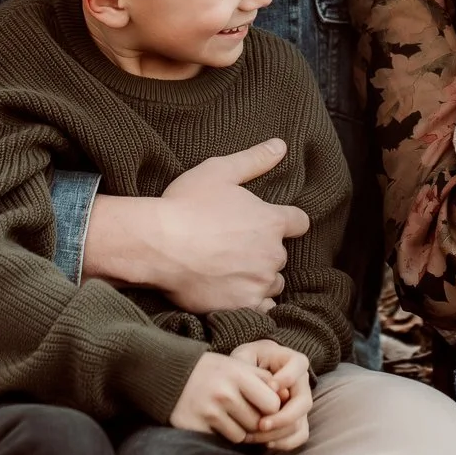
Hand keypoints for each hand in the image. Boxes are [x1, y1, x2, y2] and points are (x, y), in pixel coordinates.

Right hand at [97, 140, 307, 312]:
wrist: (156, 244)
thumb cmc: (185, 205)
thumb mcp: (219, 171)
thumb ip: (254, 160)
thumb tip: (281, 145)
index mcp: (271, 221)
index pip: (299, 222)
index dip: (287, 222)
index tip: (268, 224)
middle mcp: (272, 253)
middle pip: (280, 255)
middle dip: (263, 252)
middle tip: (233, 247)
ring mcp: (259, 283)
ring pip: (271, 283)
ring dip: (257, 279)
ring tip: (228, 271)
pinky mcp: (243, 307)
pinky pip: (261, 309)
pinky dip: (251, 304)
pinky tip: (231, 294)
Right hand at [171, 350, 286, 442]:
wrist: (169, 374)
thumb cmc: (212, 371)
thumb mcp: (238, 366)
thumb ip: (264, 380)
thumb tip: (287, 398)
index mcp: (237, 375)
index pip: (273, 404)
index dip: (272, 408)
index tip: (264, 405)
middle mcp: (224, 393)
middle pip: (259, 423)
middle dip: (257, 422)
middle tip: (246, 412)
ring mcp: (209, 411)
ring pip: (243, 435)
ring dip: (242, 430)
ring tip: (230, 415)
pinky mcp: (196, 426)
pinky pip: (225, 440)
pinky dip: (225, 435)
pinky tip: (217, 422)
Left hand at [231, 339, 313, 450]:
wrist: (250, 373)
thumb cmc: (248, 362)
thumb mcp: (245, 356)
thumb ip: (250, 364)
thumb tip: (266, 386)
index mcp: (294, 362)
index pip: (299, 366)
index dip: (286, 378)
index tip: (269, 386)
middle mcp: (302, 384)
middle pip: (303, 403)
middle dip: (283, 417)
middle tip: (261, 424)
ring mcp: (301, 404)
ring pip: (300, 423)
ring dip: (278, 434)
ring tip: (254, 436)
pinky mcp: (297, 421)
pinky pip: (299, 436)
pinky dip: (284, 443)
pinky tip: (265, 443)